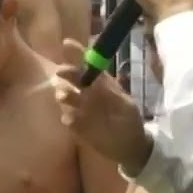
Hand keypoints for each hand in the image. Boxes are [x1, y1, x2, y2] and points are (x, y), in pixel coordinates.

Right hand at [54, 39, 149, 172]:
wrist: (131, 148)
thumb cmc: (131, 122)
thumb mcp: (126, 106)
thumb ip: (112, 94)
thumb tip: (97, 79)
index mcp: (102, 85)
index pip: (88, 66)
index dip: (77, 54)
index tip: (67, 44)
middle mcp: (89, 94)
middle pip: (73, 79)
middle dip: (67, 74)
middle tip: (61, 73)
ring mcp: (81, 109)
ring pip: (66, 97)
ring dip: (64, 95)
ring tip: (65, 96)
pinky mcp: (78, 126)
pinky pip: (68, 119)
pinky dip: (68, 118)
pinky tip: (71, 119)